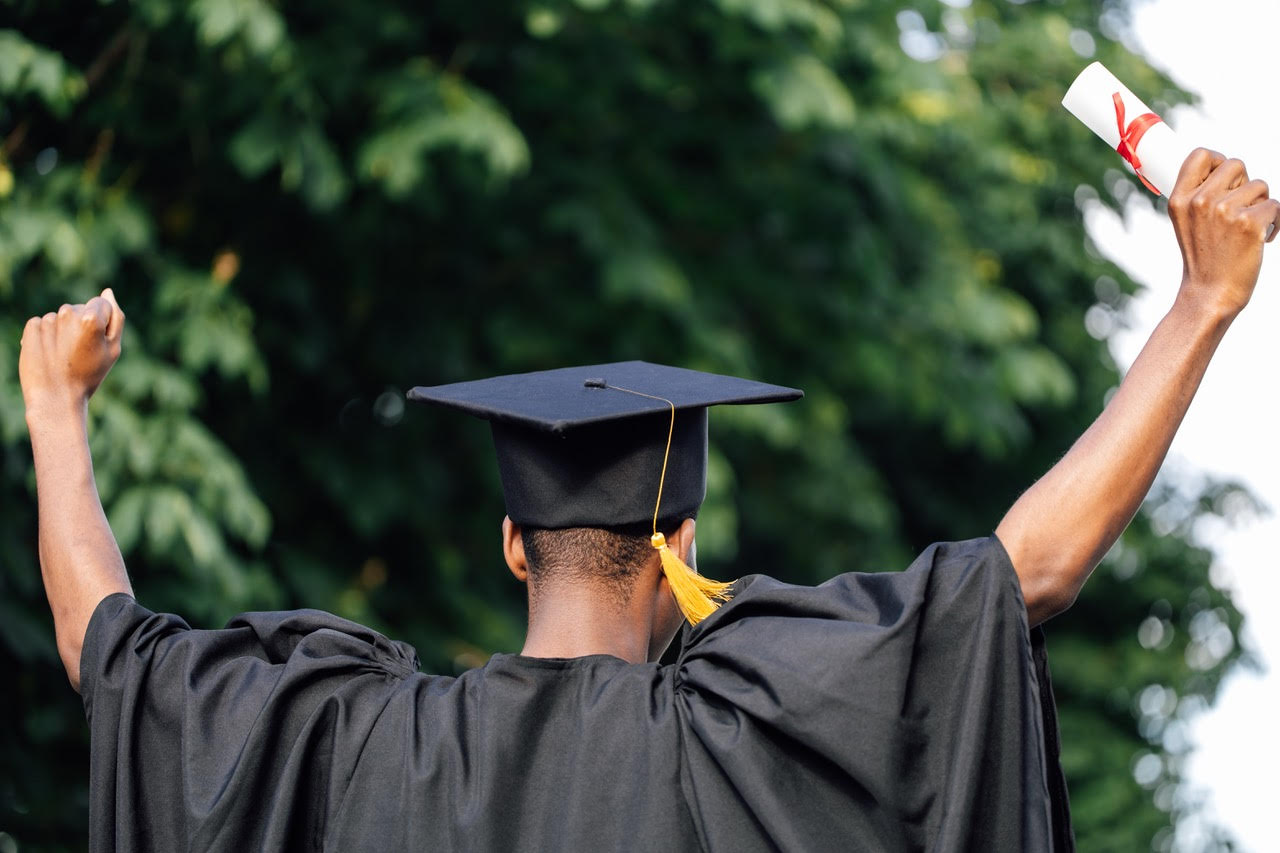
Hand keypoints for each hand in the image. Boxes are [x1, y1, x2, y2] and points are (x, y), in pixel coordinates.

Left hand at [20, 288, 125, 417]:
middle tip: (82, 352)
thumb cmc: (89, 375)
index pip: (102, 304)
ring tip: (65, 355)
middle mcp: (68, 313)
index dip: (103, 323)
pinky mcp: (32, 327)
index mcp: (91, 317)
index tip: (98, 343)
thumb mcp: (113, 349)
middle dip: (83, 325)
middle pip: (80, 308)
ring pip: (62, 317)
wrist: (56, 397)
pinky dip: (46, 334)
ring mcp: (48, 320)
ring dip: (64, 331)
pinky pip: (43, 322)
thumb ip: (116, 318)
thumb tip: (107, 292)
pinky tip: (50, 352)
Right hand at [1168, 149, 1279, 320]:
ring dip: (1261, 204)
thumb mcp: (1186, 223)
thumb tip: (1228, 170)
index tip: (1224, 181)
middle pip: (1236, 164)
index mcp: (1179, 200)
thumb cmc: (1203, 259)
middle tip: (1238, 210)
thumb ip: (1199, 196)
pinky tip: (1263, 239)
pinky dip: (1275, 222)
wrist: (1210, 294)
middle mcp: (1200, 201)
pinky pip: (1275, 205)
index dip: (1218, 161)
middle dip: (1244, 183)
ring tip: (1248, 228)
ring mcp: (1224, 211)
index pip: (1201, 155)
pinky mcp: (1249, 223)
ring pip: (1260, 185)